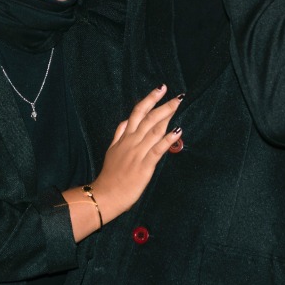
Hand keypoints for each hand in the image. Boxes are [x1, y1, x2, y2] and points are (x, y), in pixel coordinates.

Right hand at [89, 85, 182, 221]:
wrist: (106, 194)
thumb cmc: (110, 174)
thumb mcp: (111, 149)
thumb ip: (119, 134)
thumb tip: (126, 120)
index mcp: (124, 137)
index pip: (137, 113)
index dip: (149, 99)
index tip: (160, 89)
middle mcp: (131, 142)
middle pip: (148, 118)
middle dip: (163, 105)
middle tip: (176, 95)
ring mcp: (138, 153)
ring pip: (153, 130)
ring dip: (167, 116)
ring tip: (177, 105)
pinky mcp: (144, 165)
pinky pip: (157, 149)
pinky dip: (167, 139)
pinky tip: (177, 131)